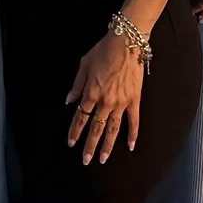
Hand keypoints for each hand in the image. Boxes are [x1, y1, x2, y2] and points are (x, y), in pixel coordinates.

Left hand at [66, 29, 145, 163]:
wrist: (126, 42)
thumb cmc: (103, 51)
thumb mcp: (84, 64)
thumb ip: (77, 85)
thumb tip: (69, 101)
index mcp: (91, 93)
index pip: (81, 117)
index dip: (75, 130)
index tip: (71, 143)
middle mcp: (105, 101)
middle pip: (96, 128)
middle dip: (90, 145)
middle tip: (86, 160)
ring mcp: (121, 103)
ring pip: (113, 129)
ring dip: (107, 145)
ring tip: (103, 159)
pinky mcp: (134, 100)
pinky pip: (134, 121)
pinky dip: (132, 135)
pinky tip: (130, 146)